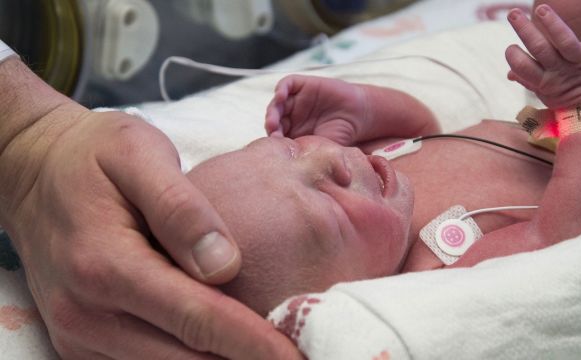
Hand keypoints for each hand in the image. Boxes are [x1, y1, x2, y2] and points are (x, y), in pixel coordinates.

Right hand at [0, 100, 300, 357]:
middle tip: (295, 357)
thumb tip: (226, 264)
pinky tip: (221, 348)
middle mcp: (87, 313)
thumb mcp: (138, 154)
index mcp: (105, 264)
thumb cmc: (92, 156)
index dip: (252, 342)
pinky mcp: (80, 342)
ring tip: (266, 353)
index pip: (196, 317)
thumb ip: (181, 208)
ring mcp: (79, 334)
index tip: (295, 357)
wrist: (33, 173)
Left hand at [265, 75, 367, 144]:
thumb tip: (289, 169)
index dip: (274, 140)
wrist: (358, 116)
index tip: (276, 147)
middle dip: (271, 126)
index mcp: (292, 134)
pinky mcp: (301, 86)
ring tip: (273, 119)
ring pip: (277, 103)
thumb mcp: (322, 149)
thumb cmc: (342, 136)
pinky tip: (280, 96)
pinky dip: (281, 89)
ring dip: (273, 110)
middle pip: (273, 119)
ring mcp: (295, 101)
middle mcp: (291, 117)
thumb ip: (306, 154)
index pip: (276, 136)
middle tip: (272, 132)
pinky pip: (286, 85)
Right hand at [505, 5, 580, 108]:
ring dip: (553, 24)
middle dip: (525, 30)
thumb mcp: (542, 92)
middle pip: (540, 48)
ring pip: (565, 42)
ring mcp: (579, 64)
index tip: (511, 48)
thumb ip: (526, 79)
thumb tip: (510, 73)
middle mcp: (559, 70)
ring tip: (541, 9)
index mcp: (542, 81)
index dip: (514, 57)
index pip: (523, 67)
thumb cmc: (562, 96)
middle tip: (512, 13)